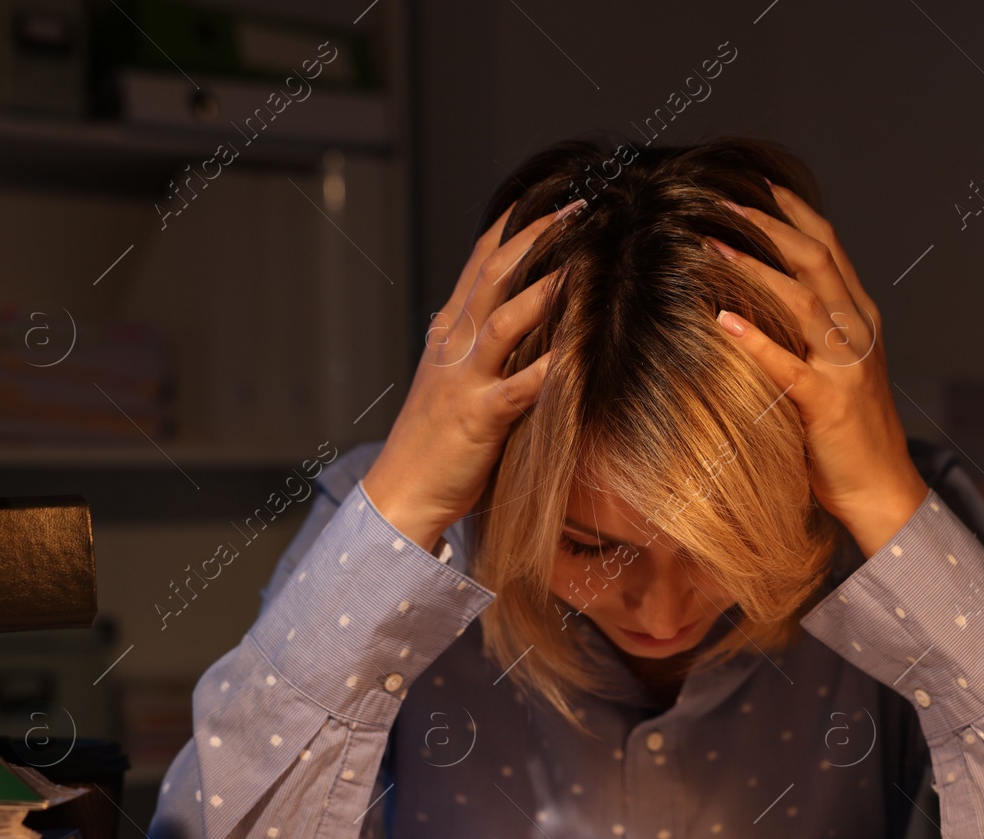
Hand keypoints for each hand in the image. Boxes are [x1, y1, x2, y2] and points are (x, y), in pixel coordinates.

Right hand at [363, 200, 579, 549]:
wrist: (400, 492)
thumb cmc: (434, 440)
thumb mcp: (451, 377)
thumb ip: (479, 345)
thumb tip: (520, 316)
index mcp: (447, 333)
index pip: (479, 264)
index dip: (513, 228)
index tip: (550, 202)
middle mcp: (453, 347)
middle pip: (494, 276)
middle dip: (536, 239)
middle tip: (578, 211)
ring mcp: (463, 380)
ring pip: (504, 321)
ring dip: (544, 290)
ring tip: (583, 264)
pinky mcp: (478, 418)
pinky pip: (519, 388)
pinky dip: (550, 368)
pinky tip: (580, 351)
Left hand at [708, 183, 928, 558]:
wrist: (881, 489)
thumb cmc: (845, 432)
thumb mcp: (833, 367)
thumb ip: (807, 331)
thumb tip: (755, 295)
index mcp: (860, 317)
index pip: (828, 246)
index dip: (793, 211)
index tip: (756, 185)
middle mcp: (858, 332)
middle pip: (816, 258)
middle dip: (768, 224)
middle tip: (721, 202)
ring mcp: (847, 366)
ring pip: (804, 300)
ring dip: (755, 268)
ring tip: (710, 246)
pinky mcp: (829, 403)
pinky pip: (788, 364)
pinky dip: (754, 339)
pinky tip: (721, 320)